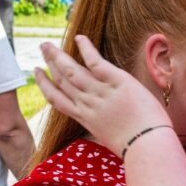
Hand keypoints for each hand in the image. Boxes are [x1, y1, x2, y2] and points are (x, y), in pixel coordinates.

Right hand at [35, 35, 169, 156]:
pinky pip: (96, 62)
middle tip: (43, 48)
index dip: (45, 84)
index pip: (58, 99)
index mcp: (85, 119)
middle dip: (50, 62)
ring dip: (58, 55)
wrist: (147, 146)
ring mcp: (100, 93)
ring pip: (72, 71)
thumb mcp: (109, 139)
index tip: (38, 73)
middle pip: (62, 80)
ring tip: (49, 43)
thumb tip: (102, 128)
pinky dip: (86, 49)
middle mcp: (87, 104)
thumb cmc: (134, 147)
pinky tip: (79, 38)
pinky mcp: (117, 82)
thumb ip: (101, 128)